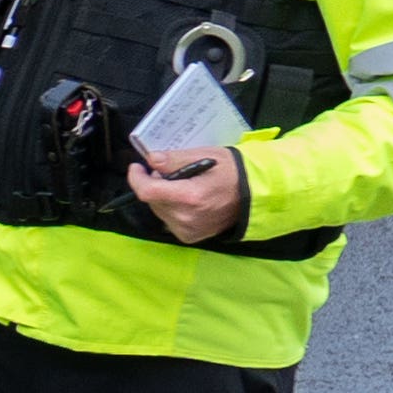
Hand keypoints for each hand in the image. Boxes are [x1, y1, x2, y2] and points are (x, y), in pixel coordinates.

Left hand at [128, 143, 247, 243]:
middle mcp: (186, 217)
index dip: (137, 178)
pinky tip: (186, 201)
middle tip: (167, 173)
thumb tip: (151, 160)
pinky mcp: (190, 237)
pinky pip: (169, 220)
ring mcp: (188, 230)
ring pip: (159, 210)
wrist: (256, 195)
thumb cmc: (232, 172)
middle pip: (152, 200)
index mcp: (190, 196)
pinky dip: (171, 209)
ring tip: (180, 186)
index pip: (148, 191)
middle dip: (154, 184)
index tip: (137, 167)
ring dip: (162, 197)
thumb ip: (175, 159)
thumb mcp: (206, 155)